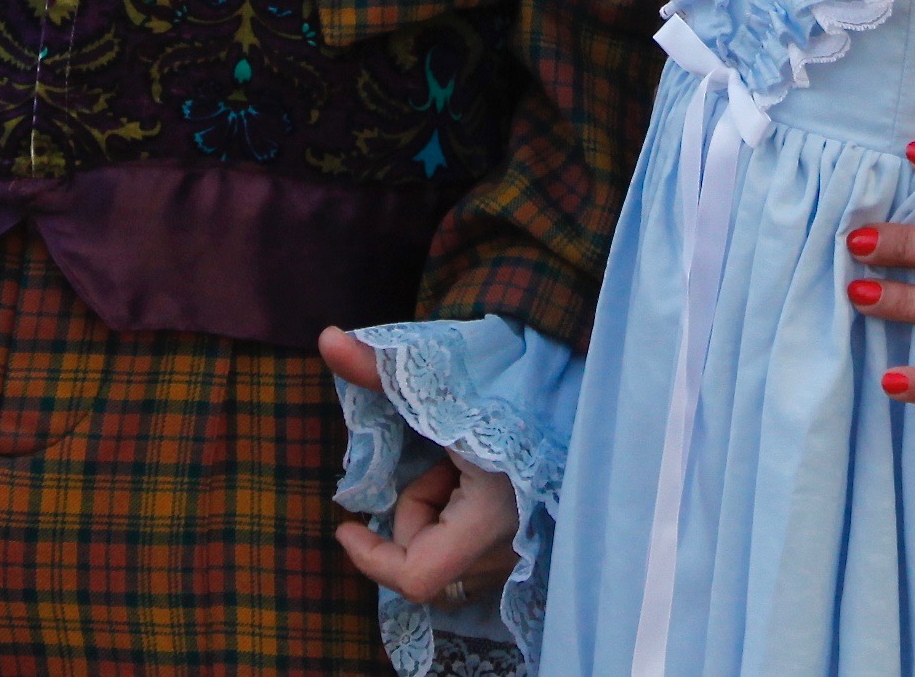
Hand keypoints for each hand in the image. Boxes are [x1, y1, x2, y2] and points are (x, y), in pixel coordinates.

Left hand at [318, 326, 519, 609]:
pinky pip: (476, 548)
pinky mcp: (536, 544)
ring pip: (451, 554)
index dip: (373, 558)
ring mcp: (526, 551)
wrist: (589, 389)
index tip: (347, 526)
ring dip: (441, 512)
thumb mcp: (446, 388)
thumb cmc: (521, 391)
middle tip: (438, 465)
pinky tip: (484, 478)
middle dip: (416, 512)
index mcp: (487, 521)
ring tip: (465, 464)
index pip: (416, 575)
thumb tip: (326, 339)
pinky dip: (463, 516)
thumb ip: (384, 372)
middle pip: (428, 559)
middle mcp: (508, 551)